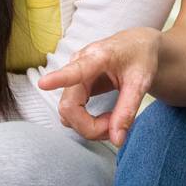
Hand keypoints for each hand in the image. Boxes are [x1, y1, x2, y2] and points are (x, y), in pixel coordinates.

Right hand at [37, 27, 160, 146]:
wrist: (137, 45)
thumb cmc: (140, 57)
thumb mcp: (141, 82)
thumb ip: (128, 110)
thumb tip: (117, 140)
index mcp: (98, 57)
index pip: (76, 70)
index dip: (58, 78)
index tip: (44, 83)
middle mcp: (78, 65)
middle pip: (69, 107)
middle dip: (91, 127)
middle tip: (117, 127)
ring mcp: (74, 77)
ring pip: (68, 113)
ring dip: (90, 127)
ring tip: (115, 121)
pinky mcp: (74, 87)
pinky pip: (72, 113)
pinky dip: (88, 124)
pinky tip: (107, 119)